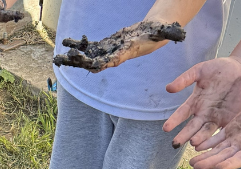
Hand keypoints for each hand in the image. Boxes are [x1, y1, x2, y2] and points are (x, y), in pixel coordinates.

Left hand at [53, 21, 185, 72]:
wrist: (153, 31)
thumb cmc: (159, 31)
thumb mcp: (165, 31)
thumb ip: (171, 33)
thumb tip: (182, 32)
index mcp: (127, 53)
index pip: (113, 60)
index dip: (101, 63)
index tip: (89, 65)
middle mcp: (115, 56)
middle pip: (95, 61)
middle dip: (79, 62)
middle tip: (63, 62)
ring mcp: (109, 51)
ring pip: (89, 56)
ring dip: (73, 57)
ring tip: (57, 58)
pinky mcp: (105, 45)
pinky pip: (89, 47)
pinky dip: (78, 45)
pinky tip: (65, 43)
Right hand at [163, 56, 240, 148]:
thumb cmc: (219, 68)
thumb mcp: (200, 70)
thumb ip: (185, 79)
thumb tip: (168, 88)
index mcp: (195, 102)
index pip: (182, 113)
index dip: (174, 121)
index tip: (166, 128)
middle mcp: (204, 113)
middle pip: (192, 127)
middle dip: (184, 135)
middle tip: (176, 144)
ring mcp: (217, 118)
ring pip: (206, 131)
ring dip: (200, 138)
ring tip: (193, 144)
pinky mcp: (230, 119)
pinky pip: (223, 131)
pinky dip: (218, 139)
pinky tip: (214, 146)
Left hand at [188, 89, 240, 168]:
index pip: (240, 159)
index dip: (228, 164)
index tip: (216, 168)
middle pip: (224, 157)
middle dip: (209, 162)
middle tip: (194, 167)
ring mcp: (237, 137)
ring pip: (218, 149)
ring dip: (205, 156)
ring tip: (191, 162)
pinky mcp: (232, 128)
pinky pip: (217, 137)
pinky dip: (207, 142)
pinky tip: (195, 146)